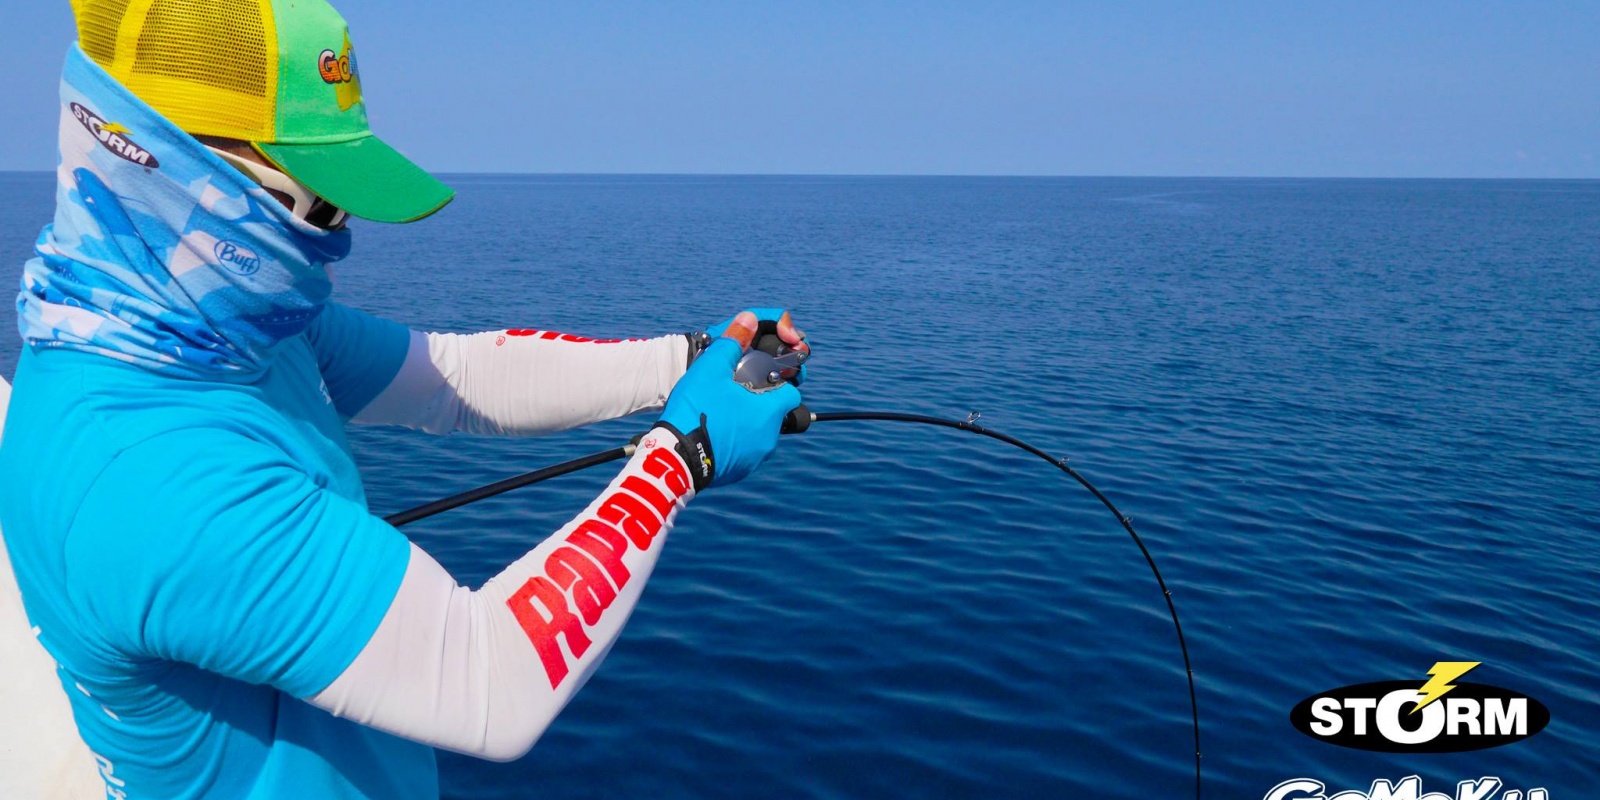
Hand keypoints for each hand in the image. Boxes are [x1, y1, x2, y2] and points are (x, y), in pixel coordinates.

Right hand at [658, 312, 802, 489]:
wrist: (674, 459)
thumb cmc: (695, 411)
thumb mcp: (711, 369)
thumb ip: (733, 341)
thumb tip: (749, 318)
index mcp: (769, 412)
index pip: (791, 393)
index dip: (777, 382)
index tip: (758, 377)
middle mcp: (769, 438)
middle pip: (773, 413)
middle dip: (758, 402)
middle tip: (733, 393)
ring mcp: (754, 458)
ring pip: (758, 433)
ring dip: (745, 422)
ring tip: (720, 412)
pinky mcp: (739, 471)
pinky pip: (744, 451)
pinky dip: (734, 441)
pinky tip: (713, 432)